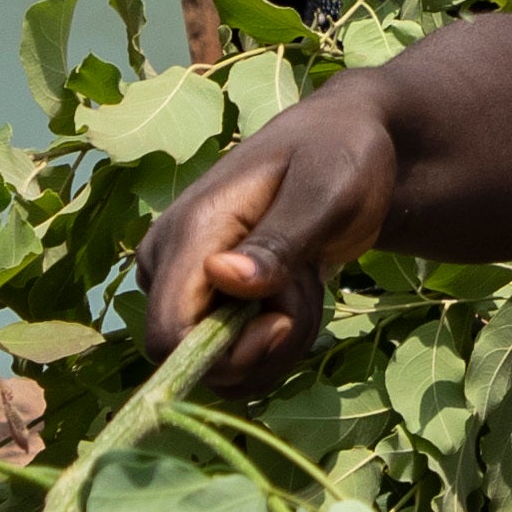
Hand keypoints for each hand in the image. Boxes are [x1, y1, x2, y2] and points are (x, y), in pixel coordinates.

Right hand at [142, 88, 400, 390]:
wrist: (343, 146)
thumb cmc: (339, 156)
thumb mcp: (326, 192)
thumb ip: (279, 240)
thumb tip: (222, 277)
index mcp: (189, 233)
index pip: (168, 334)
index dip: (226, 354)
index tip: (283, 322)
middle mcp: (169, 263)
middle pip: (197, 360)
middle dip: (266, 345)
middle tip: (306, 282)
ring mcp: (183, 284)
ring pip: (222, 366)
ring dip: (280, 343)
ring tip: (306, 275)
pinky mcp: (203, 300)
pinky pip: (234, 359)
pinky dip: (277, 343)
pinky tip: (297, 292)